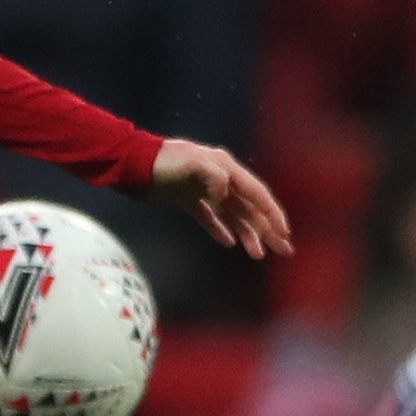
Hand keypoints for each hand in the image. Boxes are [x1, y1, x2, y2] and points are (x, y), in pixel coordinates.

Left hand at [149, 138, 293, 257]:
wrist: (132, 164)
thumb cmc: (162, 161)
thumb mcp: (191, 163)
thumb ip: (213, 177)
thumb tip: (226, 195)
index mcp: (226, 168)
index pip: (256, 194)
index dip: (272, 213)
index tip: (284, 233)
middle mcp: (219, 178)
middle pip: (249, 208)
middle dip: (268, 229)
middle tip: (284, 250)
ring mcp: (203, 189)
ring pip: (232, 215)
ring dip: (247, 234)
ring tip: (258, 255)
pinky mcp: (186, 199)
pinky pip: (208, 217)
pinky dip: (219, 229)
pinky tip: (229, 243)